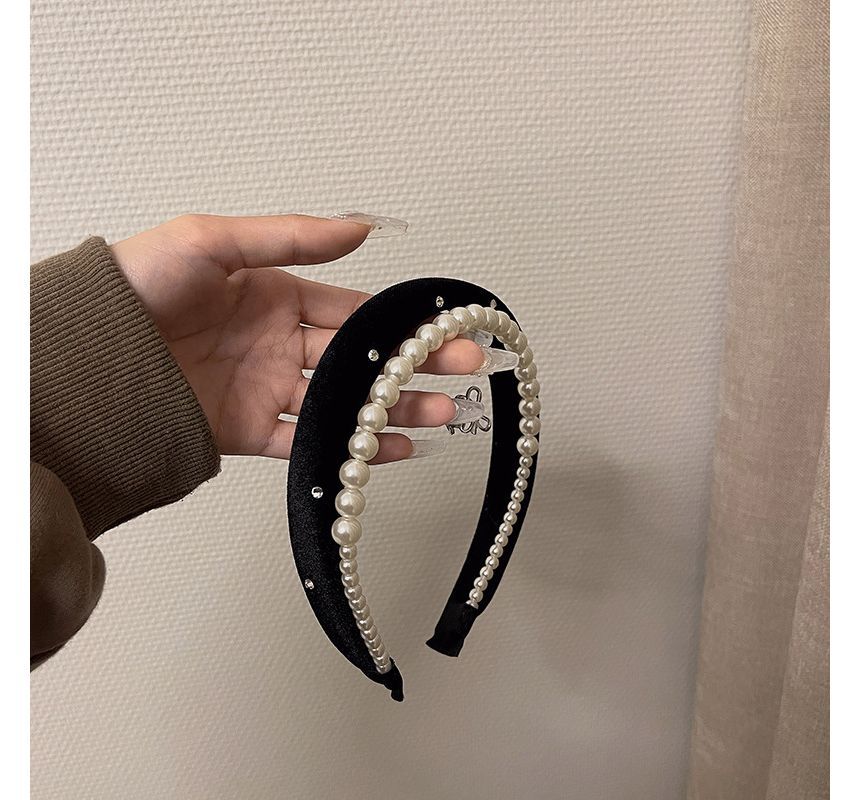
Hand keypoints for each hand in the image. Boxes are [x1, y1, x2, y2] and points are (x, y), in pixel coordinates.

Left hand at [110, 213, 482, 461]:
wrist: (88, 354)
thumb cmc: (139, 286)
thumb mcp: (213, 241)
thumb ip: (289, 237)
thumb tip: (360, 227)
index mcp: (277, 296)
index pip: (354, 309)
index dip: (400, 319)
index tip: (443, 326)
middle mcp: (279, 344)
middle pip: (362, 359)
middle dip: (415, 365)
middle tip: (465, 370)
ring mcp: (268, 389)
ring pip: (344, 403)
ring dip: (395, 411)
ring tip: (443, 414)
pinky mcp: (248, 431)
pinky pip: (307, 442)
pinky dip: (348, 449)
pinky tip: (390, 450)